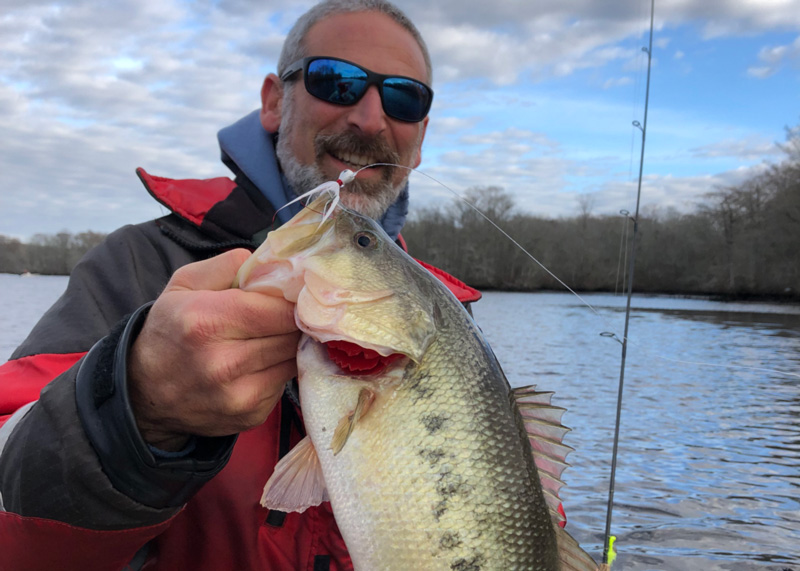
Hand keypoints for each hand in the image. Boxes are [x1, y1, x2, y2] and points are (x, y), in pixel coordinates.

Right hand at [128, 249, 299, 450]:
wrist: (144, 393)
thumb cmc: (169, 330)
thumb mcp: (183, 285)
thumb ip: (228, 266)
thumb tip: (271, 264)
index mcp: (205, 322)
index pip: (279, 309)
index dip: (292, 300)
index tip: (293, 295)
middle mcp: (223, 362)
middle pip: (291, 335)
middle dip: (294, 321)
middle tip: (286, 314)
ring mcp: (238, 395)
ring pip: (293, 359)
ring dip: (289, 346)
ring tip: (271, 336)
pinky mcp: (250, 416)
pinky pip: (283, 383)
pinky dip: (278, 370)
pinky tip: (259, 363)